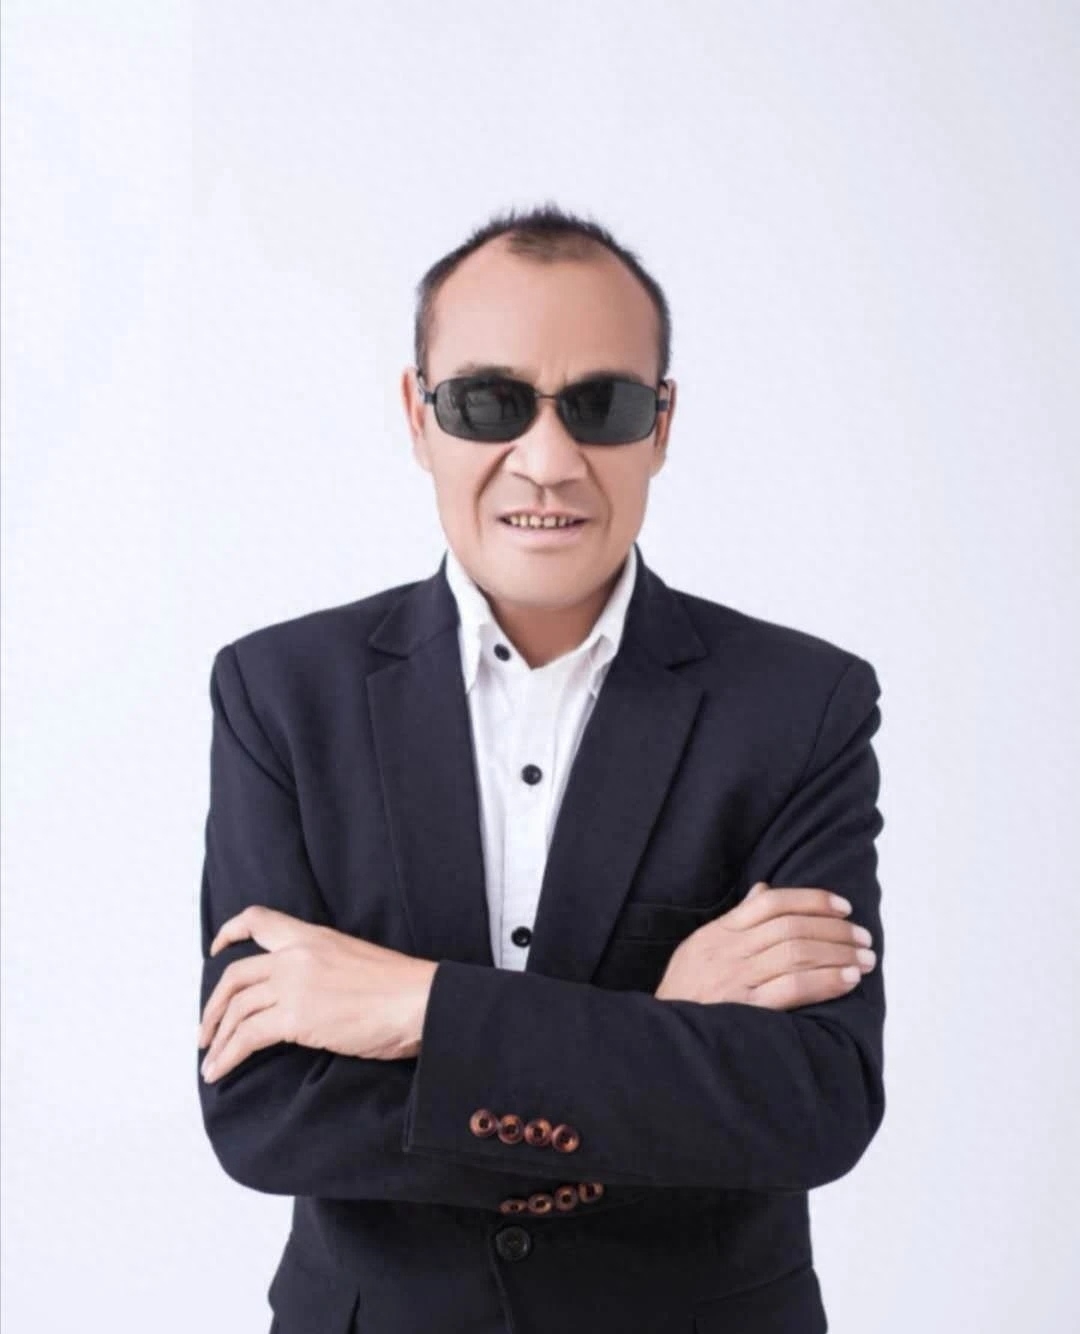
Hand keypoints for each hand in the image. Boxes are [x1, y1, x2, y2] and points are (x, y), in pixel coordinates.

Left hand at [197, 906, 438, 1080]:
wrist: (419, 1000)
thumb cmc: (399, 987)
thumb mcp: (353, 958)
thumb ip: (322, 966)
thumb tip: (306, 992)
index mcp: (313, 936)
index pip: (259, 920)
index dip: (229, 933)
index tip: (216, 950)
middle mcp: (296, 954)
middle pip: (235, 975)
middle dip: (214, 1007)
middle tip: (206, 1031)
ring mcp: (295, 984)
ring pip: (236, 1009)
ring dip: (217, 1038)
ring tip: (211, 1062)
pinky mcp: (297, 1018)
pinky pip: (247, 1037)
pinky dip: (227, 1056)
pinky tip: (220, 1071)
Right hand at [654, 881, 875, 1007]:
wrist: (658, 1039)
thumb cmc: (684, 995)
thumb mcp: (699, 948)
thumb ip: (735, 921)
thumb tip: (763, 889)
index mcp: (717, 933)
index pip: (770, 902)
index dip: (812, 900)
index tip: (843, 906)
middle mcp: (727, 951)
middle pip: (790, 927)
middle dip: (835, 929)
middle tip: (864, 937)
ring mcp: (735, 980)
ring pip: (796, 953)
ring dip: (838, 953)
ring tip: (865, 958)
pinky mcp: (745, 1010)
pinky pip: (793, 988)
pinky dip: (825, 980)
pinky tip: (848, 979)